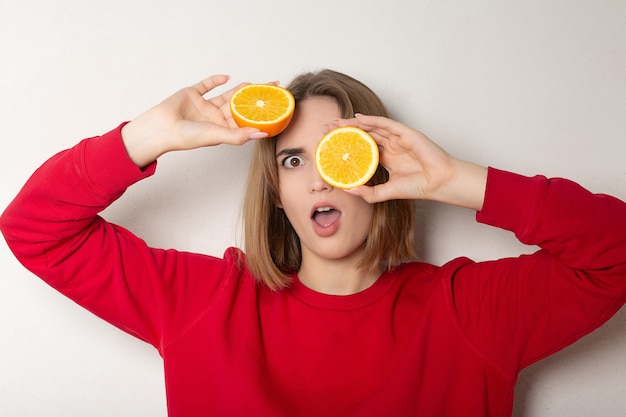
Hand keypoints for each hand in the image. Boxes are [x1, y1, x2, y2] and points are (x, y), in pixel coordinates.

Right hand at [121, 75, 267, 167]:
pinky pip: (206, 85)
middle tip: (272, 90)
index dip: (259, 115)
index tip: (275, 108)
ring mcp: (203, 106)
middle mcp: (214, 118)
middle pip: (239, 106)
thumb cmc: (187, 137)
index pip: (244, 121)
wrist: (161, 128)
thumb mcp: (217, 136)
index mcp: (222, 130)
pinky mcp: (192, 94)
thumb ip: (239, 135)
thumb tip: (263, 134)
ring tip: (254, 84)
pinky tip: (227, 77)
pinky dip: (215, 80)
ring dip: (239, 89)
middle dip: (255, 99)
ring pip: (226, 95)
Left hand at [334, 114, 487, 210]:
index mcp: (387, 157)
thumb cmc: (419, 187)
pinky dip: (371, 120)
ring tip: (336, 122)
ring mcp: (398, 138)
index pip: (362, 147)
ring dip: (353, 123)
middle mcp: (391, 145)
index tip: (329, 144)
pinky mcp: (406, 133)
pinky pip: (385, 123)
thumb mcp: (387, 192)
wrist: (439, 183)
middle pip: (363, 134)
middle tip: (326, 129)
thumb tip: (347, 190)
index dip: (346, 144)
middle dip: (344, 131)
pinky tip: (357, 119)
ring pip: (371, 126)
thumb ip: (368, 193)